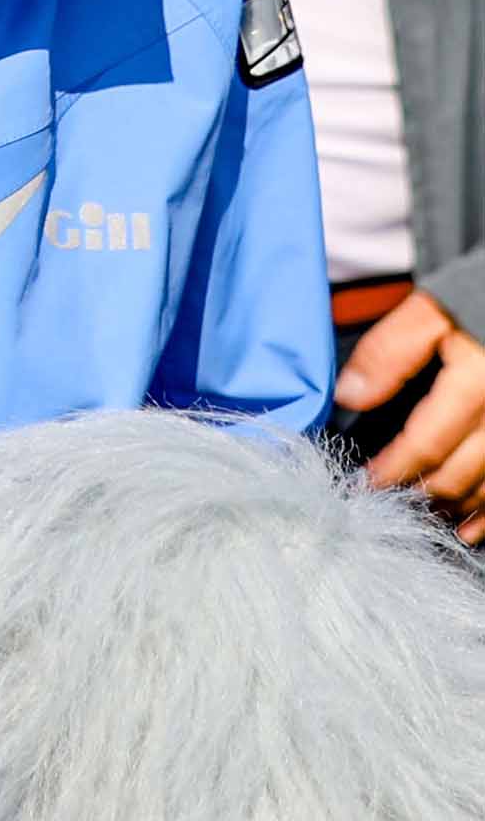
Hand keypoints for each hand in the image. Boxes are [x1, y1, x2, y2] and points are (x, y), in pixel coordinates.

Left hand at [338, 289, 484, 537]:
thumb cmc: (481, 293)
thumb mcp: (431, 308)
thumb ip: (390, 352)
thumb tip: (349, 396)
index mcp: (476, 386)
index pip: (425, 444)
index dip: (392, 470)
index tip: (362, 484)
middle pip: (460, 474)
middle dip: (421, 494)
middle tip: (387, 506)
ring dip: (458, 509)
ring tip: (425, 518)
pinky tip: (471, 527)